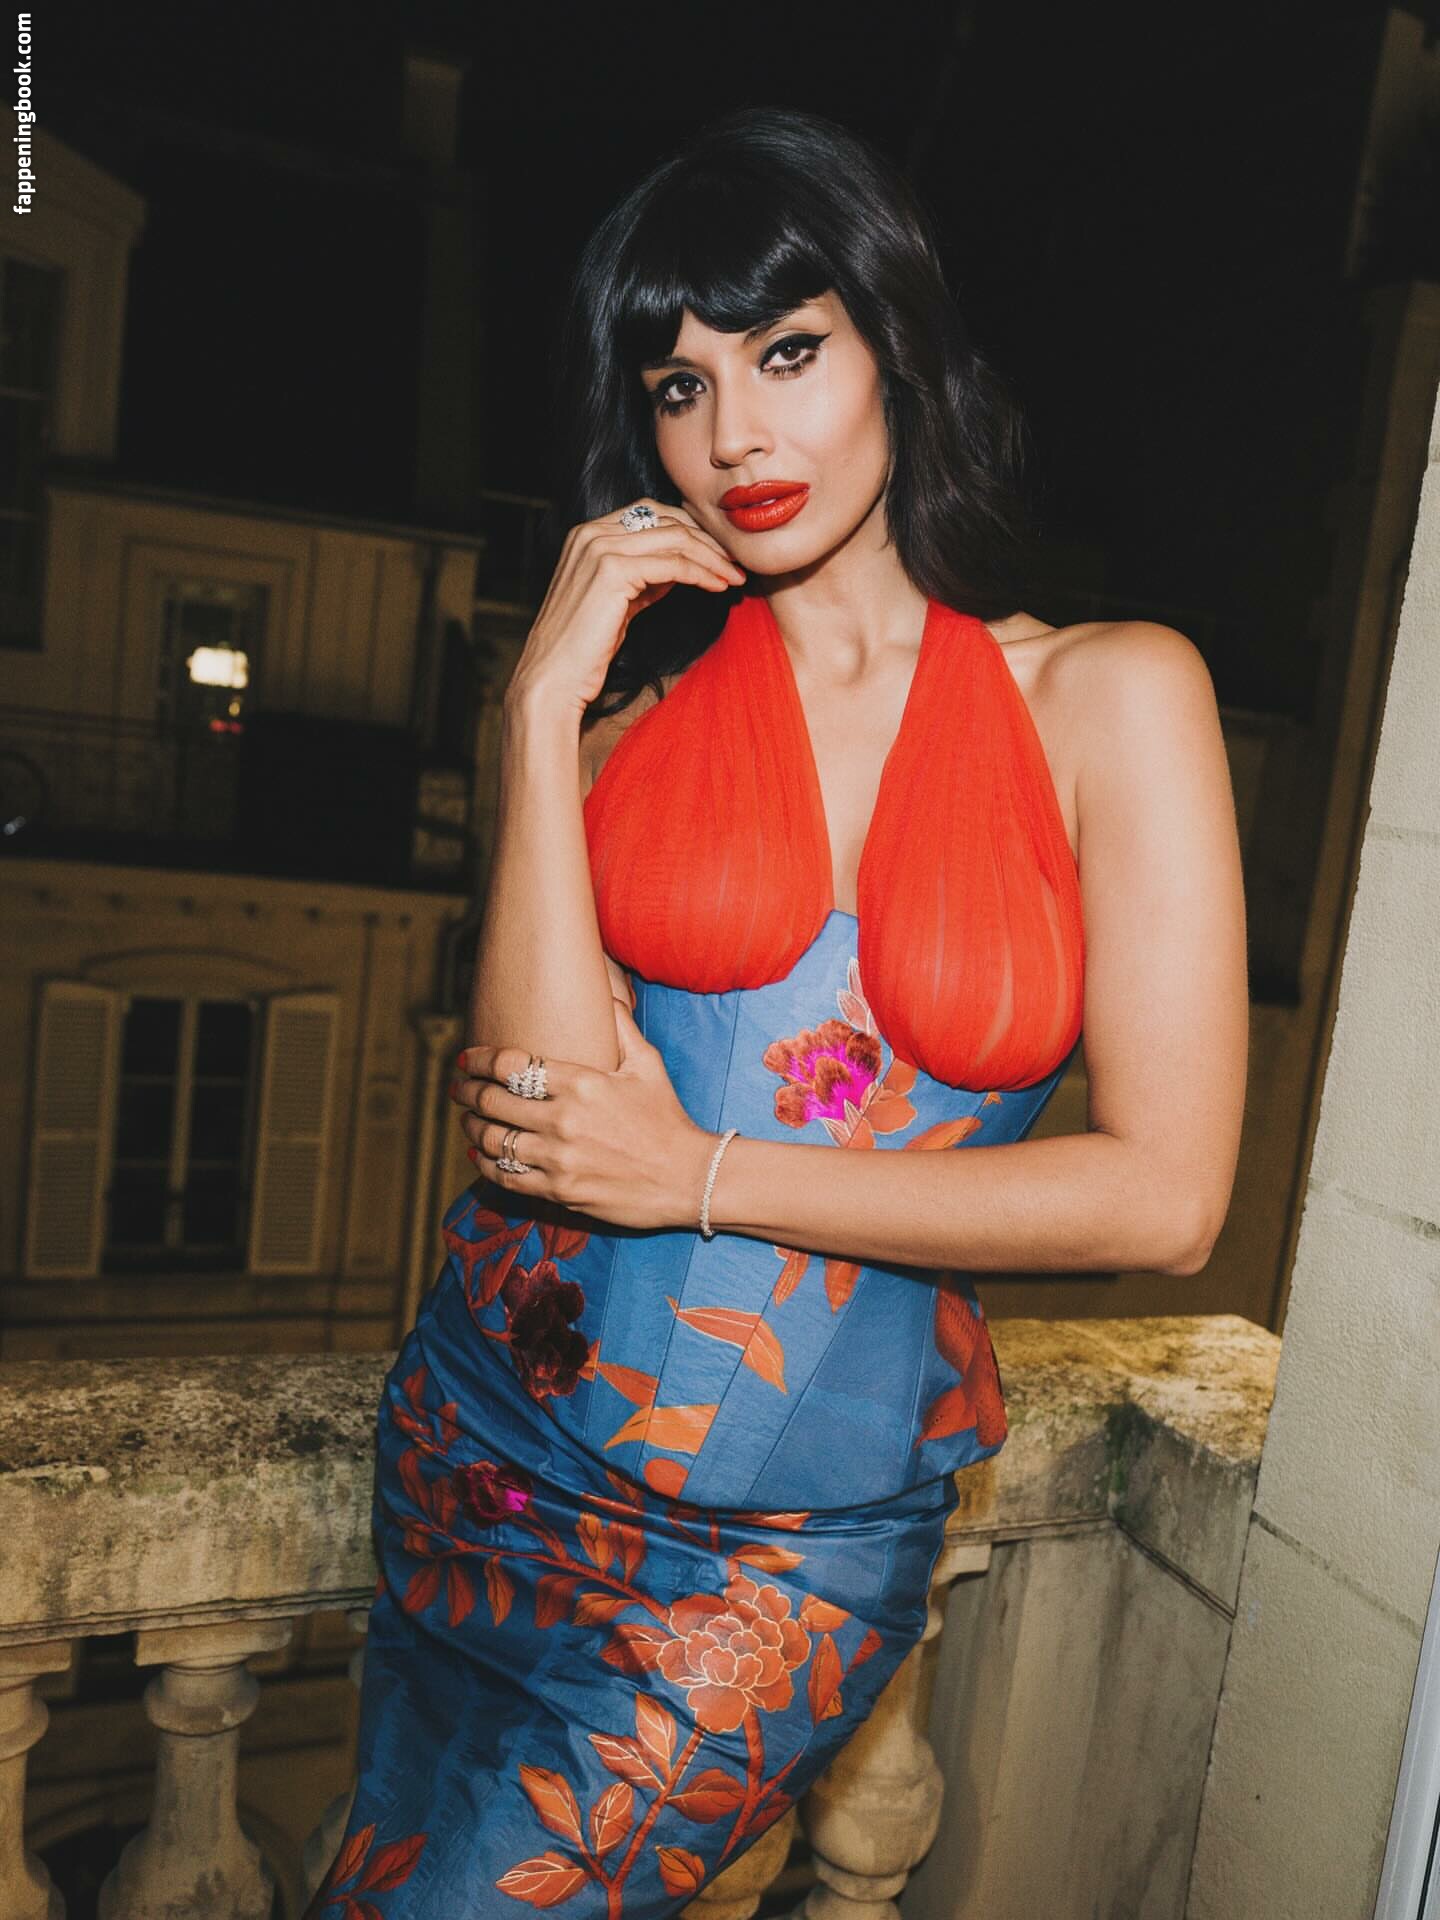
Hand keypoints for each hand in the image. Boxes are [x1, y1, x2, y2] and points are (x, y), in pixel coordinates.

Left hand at [452, 998, 719, 1231]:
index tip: (466, 1058)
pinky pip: (506, 1176)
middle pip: (492, 1100)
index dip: (479, 1059)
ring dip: (471, 1126)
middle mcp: (563, 1119)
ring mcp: (558, 1158)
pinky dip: (486, 1163)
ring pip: (493, 1139)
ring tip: (466, 1118)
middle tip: (457, 1086)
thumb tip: (606, 992)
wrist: (688, 1177)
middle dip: (466, 1091)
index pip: (511, 1065)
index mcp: (581, 1082)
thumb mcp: (648, 1064)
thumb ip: (621, 1026)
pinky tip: (479, 1153)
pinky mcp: (558, 1190)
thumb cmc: (667, 1118)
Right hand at [506, 497, 745, 719]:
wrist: (553, 679)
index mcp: (588, 534)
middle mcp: (591, 533)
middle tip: (735, 563)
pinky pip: (673, 565)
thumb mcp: (618, 602)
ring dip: (712, 557)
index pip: (652, 513)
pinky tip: (717, 586)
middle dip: (708, 540)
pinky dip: (701, 573)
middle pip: (668, 520)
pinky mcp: (613, 571)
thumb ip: (644, 577)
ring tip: (735, 577)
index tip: (717, 554)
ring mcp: (600, 548)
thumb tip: (680, 565)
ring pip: (675, 539)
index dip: (691, 530)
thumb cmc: (584, 648)